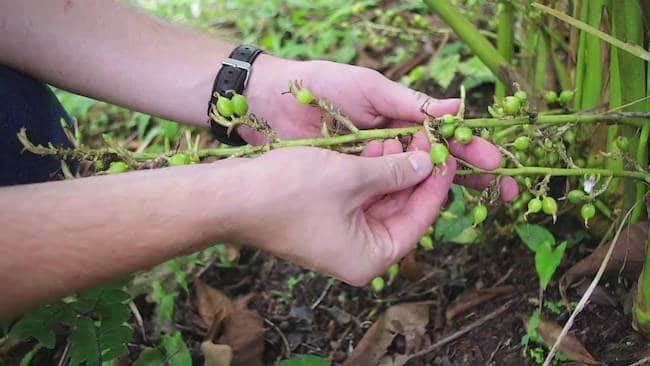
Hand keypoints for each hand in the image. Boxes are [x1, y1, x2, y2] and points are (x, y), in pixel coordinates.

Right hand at [232, 132, 516, 284]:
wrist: (230, 197)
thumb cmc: (288, 191)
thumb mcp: (351, 176)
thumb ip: (394, 171)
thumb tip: (426, 164)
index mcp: (371, 257)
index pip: (419, 218)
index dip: (436, 182)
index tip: (449, 153)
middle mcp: (360, 253)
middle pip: (401, 209)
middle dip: (413, 170)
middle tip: (427, 137)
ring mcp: (342, 238)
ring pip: (380, 199)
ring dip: (391, 167)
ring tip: (402, 133)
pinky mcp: (327, 221)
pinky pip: (359, 196)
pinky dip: (369, 172)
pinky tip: (376, 144)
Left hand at [244, 55, 517, 201]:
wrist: (273, 102)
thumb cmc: (324, 85)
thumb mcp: (371, 89)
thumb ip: (411, 104)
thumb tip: (457, 111)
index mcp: (401, 119)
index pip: (446, 138)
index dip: (473, 151)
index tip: (498, 165)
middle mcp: (392, 146)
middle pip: (437, 166)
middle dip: (468, 177)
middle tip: (502, 193)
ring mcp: (372, 167)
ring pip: (412, 184)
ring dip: (435, 187)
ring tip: (457, 189)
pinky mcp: (352, 184)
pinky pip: (383, 196)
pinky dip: (401, 197)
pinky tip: (420, 202)